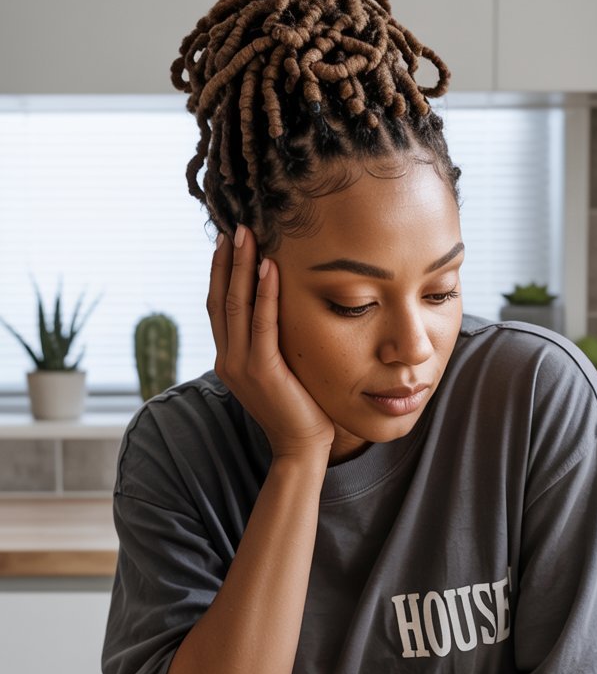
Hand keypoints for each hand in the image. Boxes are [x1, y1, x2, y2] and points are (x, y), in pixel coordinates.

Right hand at [208, 223, 334, 460]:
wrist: (301, 446)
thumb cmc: (299, 407)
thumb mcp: (278, 369)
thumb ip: (271, 342)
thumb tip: (280, 310)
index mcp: (228, 358)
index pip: (218, 306)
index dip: (220, 272)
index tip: (227, 242)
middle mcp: (227, 359)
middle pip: (220, 299)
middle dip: (226, 260)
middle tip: (235, 227)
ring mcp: (240, 365)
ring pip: (236, 305)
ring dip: (241, 267)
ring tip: (247, 235)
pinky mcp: (262, 370)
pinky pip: (262, 323)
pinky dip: (265, 292)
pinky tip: (271, 267)